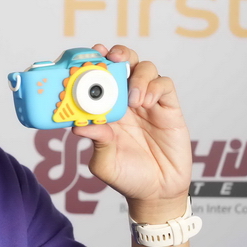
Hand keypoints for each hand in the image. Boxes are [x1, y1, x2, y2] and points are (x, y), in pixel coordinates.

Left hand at [71, 44, 190, 222]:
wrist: (157, 192)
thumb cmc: (127, 176)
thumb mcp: (104, 162)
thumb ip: (96, 142)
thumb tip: (78, 127)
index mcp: (106, 109)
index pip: (99, 77)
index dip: (94, 63)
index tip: (87, 55)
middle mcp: (126, 101)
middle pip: (124, 63)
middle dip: (117, 54)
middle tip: (111, 58)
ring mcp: (148, 103)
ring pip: (145, 68)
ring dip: (137, 75)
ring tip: (132, 98)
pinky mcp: (169, 108)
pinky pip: (164, 85)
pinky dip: (154, 86)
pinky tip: (146, 102)